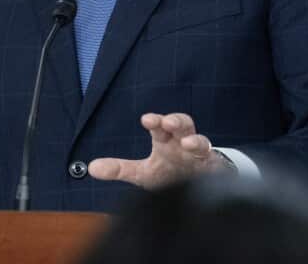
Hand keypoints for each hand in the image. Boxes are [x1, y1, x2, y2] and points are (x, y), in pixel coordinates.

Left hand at [88, 112, 229, 189]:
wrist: (198, 188)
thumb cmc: (170, 173)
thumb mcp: (144, 173)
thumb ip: (119, 169)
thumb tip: (91, 167)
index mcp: (166, 141)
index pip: (160, 127)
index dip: (156, 121)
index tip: (146, 119)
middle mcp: (183, 144)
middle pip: (183, 124)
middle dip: (176, 121)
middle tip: (167, 122)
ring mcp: (200, 156)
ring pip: (202, 141)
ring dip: (196, 141)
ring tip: (187, 143)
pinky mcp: (214, 170)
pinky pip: (216, 163)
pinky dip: (212, 162)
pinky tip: (207, 165)